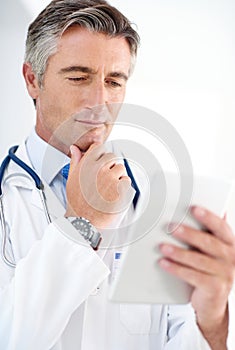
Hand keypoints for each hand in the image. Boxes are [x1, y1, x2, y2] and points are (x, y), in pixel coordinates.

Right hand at [65, 144, 133, 228]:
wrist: (85, 223)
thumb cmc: (78, 204)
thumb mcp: (71, 180)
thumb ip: (75, 161)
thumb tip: (75, 148)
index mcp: (86, 164)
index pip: (99, 148)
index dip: (101, 156)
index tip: (101, 164)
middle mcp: (99, 168)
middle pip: (112, 157)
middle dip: (110, 167)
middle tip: (104, 181)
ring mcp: (111, 178)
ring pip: (121, 168)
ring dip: (118, 177)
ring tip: (108, 190)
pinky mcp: (121, 188)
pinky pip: (127, 181)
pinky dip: (124, 188)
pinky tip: (114, 195)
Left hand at [159, 206, 234, 348]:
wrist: (214, 302)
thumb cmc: (210, 271)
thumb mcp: (213, 251)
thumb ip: (208, 233)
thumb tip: (196, 209)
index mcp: (230, 244)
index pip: (221, 227)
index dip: (208, 217)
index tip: (194, 209)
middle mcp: (230, 258)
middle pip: (208, 243)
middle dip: (188, 234)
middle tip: (171, 227)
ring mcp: (224, 274)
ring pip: (198, 260)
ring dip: (178, 252)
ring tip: (163, 246)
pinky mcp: (214, 288)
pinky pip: (192, 276)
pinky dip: (176, 269)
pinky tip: (164, 263)